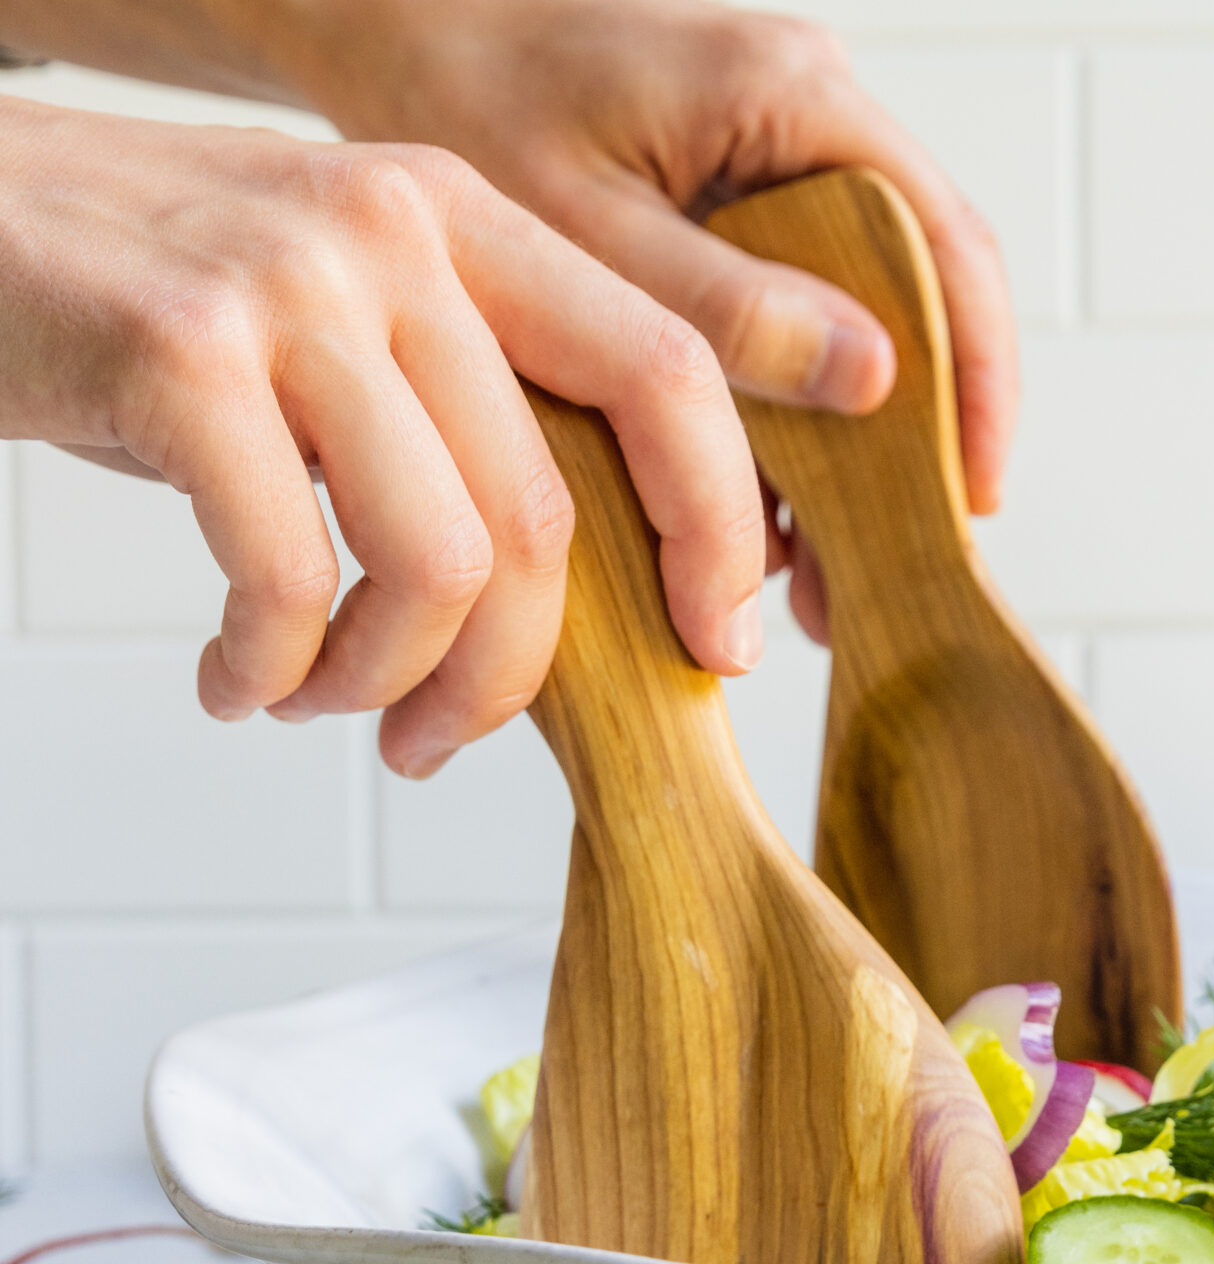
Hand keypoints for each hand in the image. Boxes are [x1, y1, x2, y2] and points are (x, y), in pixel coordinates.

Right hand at [0, 95, 764, 771]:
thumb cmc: (146, 307)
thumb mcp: (334, 320)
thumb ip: (453, 412)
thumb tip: (560, 600)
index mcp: (462, 221)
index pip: (661, 372)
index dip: (717, 530)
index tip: (718, 650)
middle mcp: (394, 233)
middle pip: (542, 520)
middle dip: (499, 683)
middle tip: (426, 744)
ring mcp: (289, 283)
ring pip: (435, 563)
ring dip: (378, 686)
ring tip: (311, 702)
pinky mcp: (180, 349)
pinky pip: (285, 577)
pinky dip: (265, 670)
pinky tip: (229, 680)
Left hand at [291, 0, 1019, 640]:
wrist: (386, 26)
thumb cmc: (463, 95)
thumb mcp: (591, 226)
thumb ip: (728, 305)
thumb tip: (876, 381)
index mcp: (797, 97)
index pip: (946, 248)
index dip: (977, 386)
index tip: (969, 503)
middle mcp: (808, 117)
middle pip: (913, 300)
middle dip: (900, 449)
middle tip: (869, 574)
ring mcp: (774, 158)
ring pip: (851, 322)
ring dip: (836, 453)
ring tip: (800, 576)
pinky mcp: (730, 201)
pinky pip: (789, 317)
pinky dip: (776, 417)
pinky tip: (743, 510)